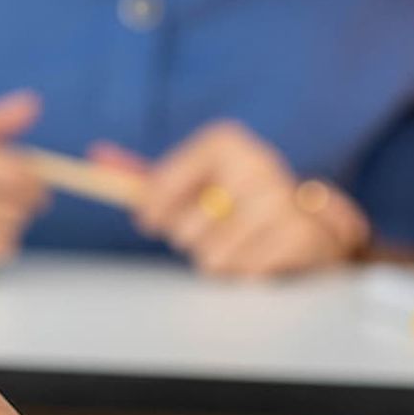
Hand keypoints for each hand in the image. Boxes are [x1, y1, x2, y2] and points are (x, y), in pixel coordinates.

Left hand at [102, 121, 369, 277]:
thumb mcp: (201, 178)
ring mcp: (281, 200)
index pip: (161, 184)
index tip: (150, 220)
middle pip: (184, 229)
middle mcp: (257, 164)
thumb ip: (151, 174)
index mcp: (228, 142)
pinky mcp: (300, 234)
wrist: (317, 216)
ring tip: (242, 241)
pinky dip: (248, 270)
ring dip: (221, 258)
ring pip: (212, 257)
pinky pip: (245, 272)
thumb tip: (96, 158)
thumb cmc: (243, 200)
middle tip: (218, 227)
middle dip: (194, 237)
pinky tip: (263, 252)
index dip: (151, 207)